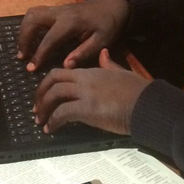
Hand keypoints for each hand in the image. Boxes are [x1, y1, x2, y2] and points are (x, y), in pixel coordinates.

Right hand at [17, 0, 129, 71]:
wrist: (112, 4)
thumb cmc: (108, 24)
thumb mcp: (102, 40)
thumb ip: (83, 52)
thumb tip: (65, 65)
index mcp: (71, 22)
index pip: (49, 39)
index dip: (39, 54)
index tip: (31, 68)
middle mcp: (60, 12)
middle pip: (33, 19)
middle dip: (24, 38)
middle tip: (22, 57)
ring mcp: (56, 9)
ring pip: (32, 13)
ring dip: (23, 30)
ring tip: (23, 49)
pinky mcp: (56, 9)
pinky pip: (36, 14)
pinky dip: (28, 25)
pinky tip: (30, 39)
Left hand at [33, 50, 147, 134]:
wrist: (147, 104)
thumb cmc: (138, 91)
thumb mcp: (121, 72)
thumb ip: (109, 64)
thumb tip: (103, 53)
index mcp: (92, 71)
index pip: (62, 72)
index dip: (48, 83)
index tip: (44, 94)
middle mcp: (85, 80)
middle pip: (53, 80)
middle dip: (40, 94)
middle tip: (36, 108)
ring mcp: (85, 93)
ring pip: (54, 95)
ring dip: (44, 109)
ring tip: (40, 121)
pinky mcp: (87, 109)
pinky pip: (62, 113)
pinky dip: (53, 121)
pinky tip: (50, 130)